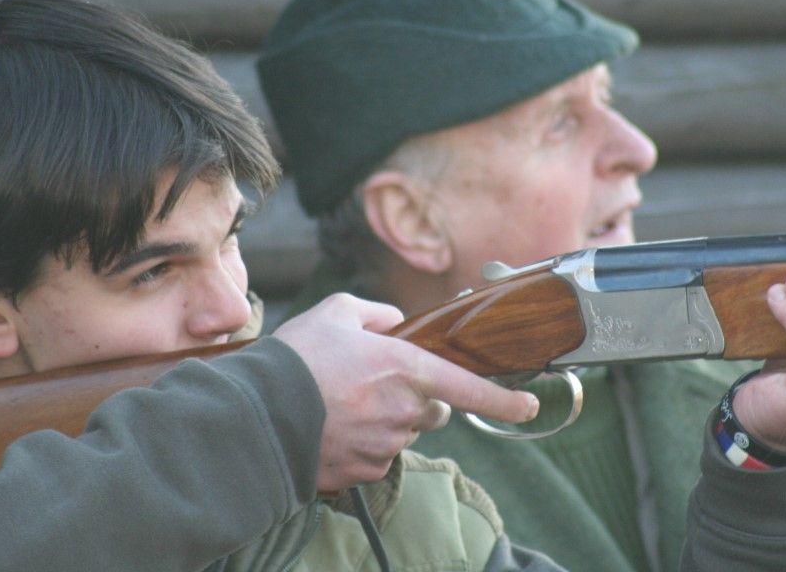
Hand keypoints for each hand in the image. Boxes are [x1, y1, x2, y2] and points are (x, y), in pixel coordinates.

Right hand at [273, 293, 538, 490]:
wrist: (256, 415)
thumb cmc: (297, 359)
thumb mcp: (336, 312)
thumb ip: (376, 313)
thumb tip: (395, 321)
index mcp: (406, 368)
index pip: (470, 388)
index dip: (504, 400)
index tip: (529, 406)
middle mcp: (404, 411)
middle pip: (435, 410)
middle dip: (419, 399)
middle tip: (378, 384)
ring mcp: (385, 446)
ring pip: (404, 433)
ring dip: (387, 421)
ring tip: (342, 404)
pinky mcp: (364, 473)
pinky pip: (377, 458)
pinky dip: (363, 445)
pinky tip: (333, 428)